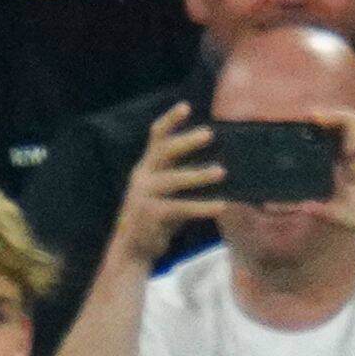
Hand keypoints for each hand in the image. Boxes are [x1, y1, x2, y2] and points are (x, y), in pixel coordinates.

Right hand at [108, 102, 223, 268]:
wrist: (133, 249)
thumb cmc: (158, 216)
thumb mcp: (168, 192)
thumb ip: (184, 177)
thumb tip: (220, 166)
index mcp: (147, 166)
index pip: (157, 137)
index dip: (170, 120)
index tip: (186, 106)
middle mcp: (142, 176)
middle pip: (163, 151)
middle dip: (185, 141)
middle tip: (210, 134)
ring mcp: (144, 195)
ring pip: (173, 179)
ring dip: (198, 175)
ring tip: (221, 172)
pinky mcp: (150, 215)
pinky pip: (180, 207)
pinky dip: (202, 206)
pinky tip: (221, 206)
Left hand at [304, 107, 354, 251]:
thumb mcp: (344, 217)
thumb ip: (323, 212)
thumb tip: (294, 207)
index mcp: (346, 162)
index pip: (331, 133)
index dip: (319, 124)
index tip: (305, 120)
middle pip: (348, 120)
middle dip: (333, 115)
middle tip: (317, 118)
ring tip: (349, 151)